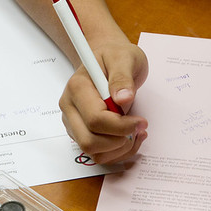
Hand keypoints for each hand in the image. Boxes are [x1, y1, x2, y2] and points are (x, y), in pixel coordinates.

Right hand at [58, 40, 149, 164]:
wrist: (109, 58)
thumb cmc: (116, 57)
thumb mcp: (125, 57)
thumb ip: (123, 77)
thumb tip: (123, 99)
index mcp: (77, 87)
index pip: (95, 119)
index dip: (121, 126)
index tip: (140, 121)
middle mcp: (70, 107)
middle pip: (89, 141)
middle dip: (119, 140)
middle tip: (138, 128)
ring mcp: (74, 122)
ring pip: (93, 151)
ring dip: (119, 149)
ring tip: (136, 133)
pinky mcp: (81, 132)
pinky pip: (97, 153)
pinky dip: (116, 152)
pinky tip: (129, 137)